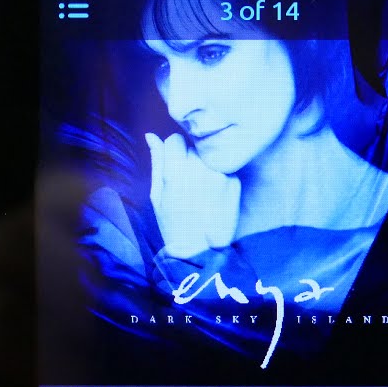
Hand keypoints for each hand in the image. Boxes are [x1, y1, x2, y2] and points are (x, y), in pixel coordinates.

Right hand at [146, 132, 240, 258]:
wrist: (202, 250)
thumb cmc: (174, 224)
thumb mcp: (158, 195)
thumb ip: (157, 162)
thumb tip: (151, 136)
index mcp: (176, 170)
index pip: (175, 139)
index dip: (173, 150)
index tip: (174, 165)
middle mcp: (200, 167)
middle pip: (194, 145)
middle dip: (189, 157)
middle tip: (188, 180)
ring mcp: (221, 174)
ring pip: (211, 155)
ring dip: (205, 164)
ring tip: (201, 188)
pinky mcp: (236, 182)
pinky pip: (225, 167)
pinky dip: (219, 175)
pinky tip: (214, 194)